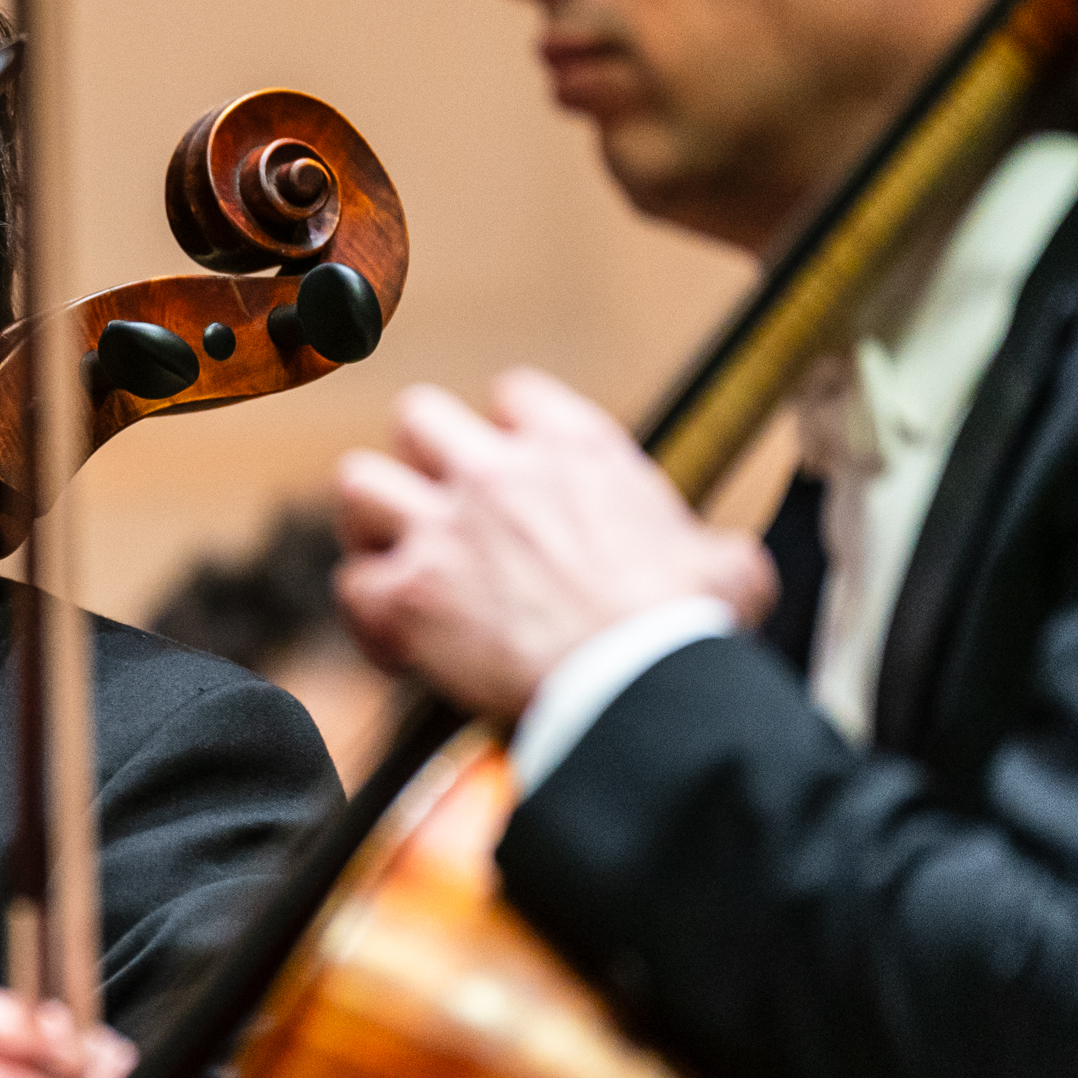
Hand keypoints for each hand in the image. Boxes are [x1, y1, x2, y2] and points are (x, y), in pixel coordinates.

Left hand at [334, 368, 774, 721]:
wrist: (635, 684)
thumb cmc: (683, 629)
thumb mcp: (725, 564)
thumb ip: (708, 545)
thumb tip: (725, 561)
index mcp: (576, 449)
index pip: (512, 393)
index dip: (502, 430)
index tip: (507, 467)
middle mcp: (498, 473)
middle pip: (417, 417)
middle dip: (418, 460)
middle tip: (433, 506)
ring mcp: (444, 528)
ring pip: (358, 483)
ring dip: (370, 524)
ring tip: (393, 559)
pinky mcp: (408, 593)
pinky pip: (352, 584)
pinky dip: (367, 616)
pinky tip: (397, 646)